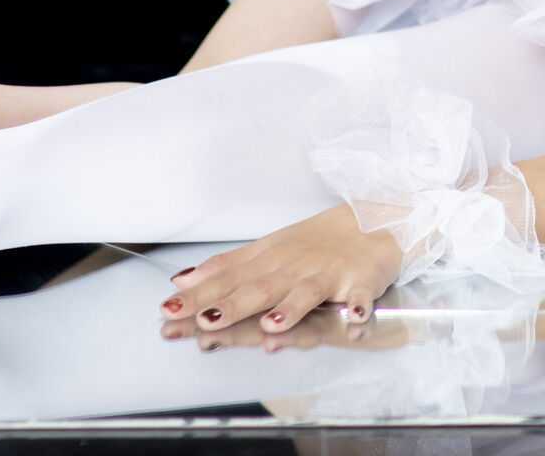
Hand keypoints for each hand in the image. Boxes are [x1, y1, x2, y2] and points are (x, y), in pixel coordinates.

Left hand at [159, 203, 404, 342]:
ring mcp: (327, 274)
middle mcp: (294, 267)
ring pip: (307, 292)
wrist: (375, 220)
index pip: (230, 278)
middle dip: (234, 304)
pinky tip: (353, 321)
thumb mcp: (268, 250)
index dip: (200, 295)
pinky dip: (357, 309)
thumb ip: (227, 267)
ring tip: (272, 325)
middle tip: (206, 320)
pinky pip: (360, 297)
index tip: (169, 310)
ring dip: (291, 308)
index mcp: (270, 259)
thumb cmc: (316, 242)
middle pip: (262, 287)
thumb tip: (180, 282)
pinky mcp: (360, 281)